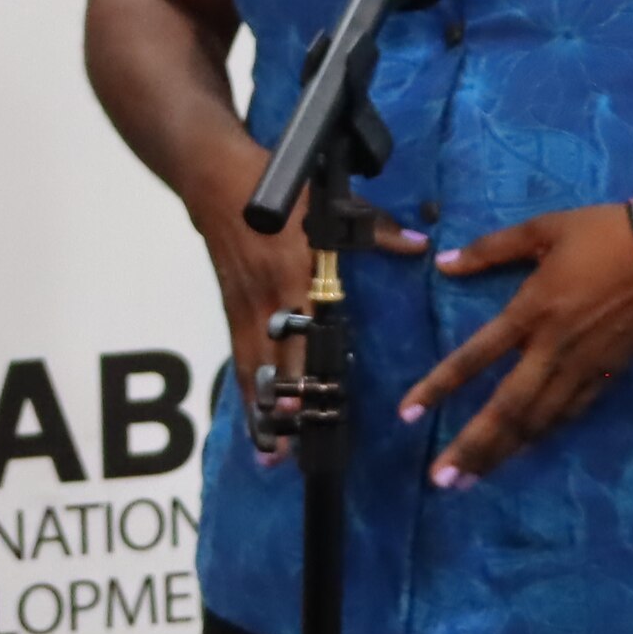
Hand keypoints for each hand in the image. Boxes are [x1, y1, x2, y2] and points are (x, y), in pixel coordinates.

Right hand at [189, 151, 425, 462]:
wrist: (214, 179)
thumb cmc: (276, 188)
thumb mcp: (328, 203)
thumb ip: (374, 229)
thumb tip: (418, 245)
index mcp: (294, 274)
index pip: (301, 330)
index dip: (304, 368)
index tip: (313, 404)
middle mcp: (267, 300)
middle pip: (272, 364)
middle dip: (281, 408)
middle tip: (292, 451)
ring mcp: (244, 308)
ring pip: (252, 370)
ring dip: (261, 413)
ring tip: (270, 454)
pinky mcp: (231, 310)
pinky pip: (240, 359)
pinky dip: (248, 393)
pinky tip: (256, 421)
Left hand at [399, 196, 632, 482]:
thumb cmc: (608, 234)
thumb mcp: (544, 228)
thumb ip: (491, 249)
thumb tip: (443, 262)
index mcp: (531, 311)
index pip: (474, 358)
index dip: (438, 388)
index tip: (407, 415)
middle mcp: (553, 348)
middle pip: (506, 408)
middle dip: (471, 447)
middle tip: (441, 480)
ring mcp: (584, 366)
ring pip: (538, 421)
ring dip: (503, 453)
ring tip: (472, 481)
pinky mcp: (609, 374)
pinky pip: (570, 413)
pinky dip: (543, 435)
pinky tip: (523, 451)